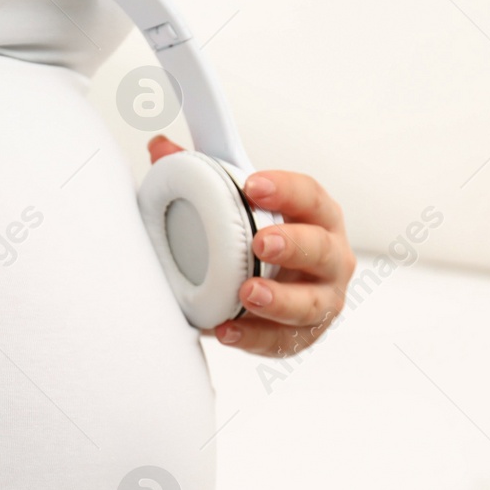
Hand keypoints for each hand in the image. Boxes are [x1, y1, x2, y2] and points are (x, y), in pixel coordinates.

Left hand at [148, 136, 353, 356]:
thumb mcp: (230, 204)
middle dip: (293, 245)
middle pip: (322, 249)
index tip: (253, 185)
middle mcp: (330, 257)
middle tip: (260, 243)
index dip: (287, 190)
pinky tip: (226, 330)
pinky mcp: (302, 335)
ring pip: (311, 302)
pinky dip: (254, 338)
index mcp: (317, 217)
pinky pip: (281, 341)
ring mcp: (322, 299)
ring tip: (246, 292)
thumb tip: (159, 148)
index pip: (311, 197)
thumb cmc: (253, 240)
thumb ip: (198, 174)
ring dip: (279, 299)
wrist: (258, 291)